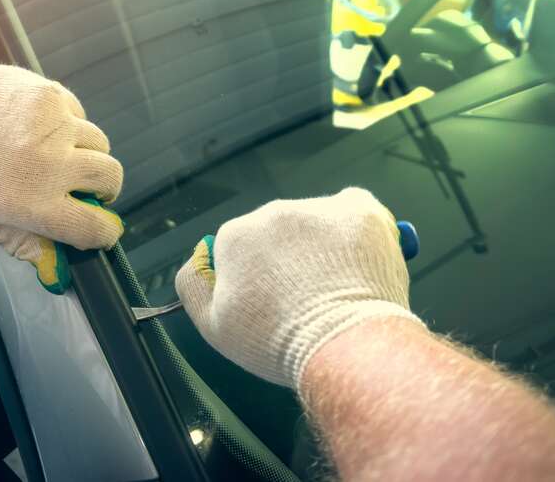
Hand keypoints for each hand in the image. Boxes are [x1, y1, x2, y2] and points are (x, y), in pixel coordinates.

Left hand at [0, 49, 123, 275]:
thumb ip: (22, 244)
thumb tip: (57, 265)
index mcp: (31, 204)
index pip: (92, 226)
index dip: (102, 233)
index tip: (101, 230)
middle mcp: (50, 164)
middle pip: (110, 178)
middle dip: (103, 188)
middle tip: (85, 188)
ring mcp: (54, 125)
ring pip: (99, 143)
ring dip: (87, 154)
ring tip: (59, 154)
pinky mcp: (51, 94)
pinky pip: (80, 114)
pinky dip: (70, 124)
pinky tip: (42, 129)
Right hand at [175, 188, 421, 389]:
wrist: (344, 347)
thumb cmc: (276, 343)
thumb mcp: (213, 327)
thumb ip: (193, 285)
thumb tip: (199, 256)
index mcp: (236, 235)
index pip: (242, 248)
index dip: (257, 276)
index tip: (273, 303)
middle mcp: (274, 211)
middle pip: (279, 231)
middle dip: (290, 258)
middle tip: (308, 297)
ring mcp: (319, 208)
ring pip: (316, 221)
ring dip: (322, 245)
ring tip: (339, 285)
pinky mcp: (361, 210)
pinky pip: (354, 208)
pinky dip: (355, 228)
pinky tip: (360, 257)